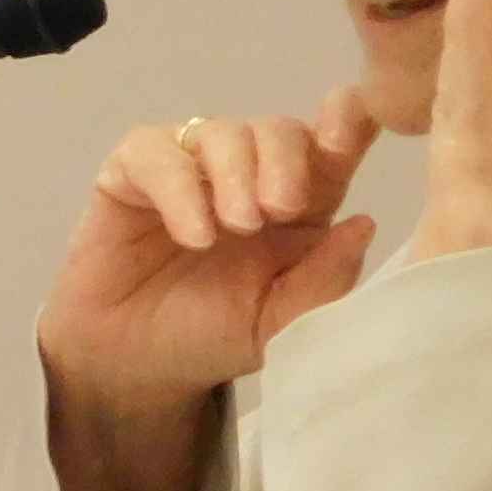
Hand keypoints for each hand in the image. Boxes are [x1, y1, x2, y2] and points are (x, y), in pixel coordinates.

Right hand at [38, 88, 380, 490]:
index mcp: (296, 209)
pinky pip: (156, 151)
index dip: (344, 124)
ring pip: (221, 131)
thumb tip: (363, 220)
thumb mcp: (280, 327)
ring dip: (234, 172)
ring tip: (234, 228)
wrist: (128, 377)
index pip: (328, 150)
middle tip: (283, 209)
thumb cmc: (208, 347)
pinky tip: (192, 231)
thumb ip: (322, 281)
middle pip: (278, 132)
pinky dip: (179, 183)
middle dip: (284, 160)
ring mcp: (188, 174)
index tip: (357, 113)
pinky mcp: (131, 177)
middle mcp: (246, 182)